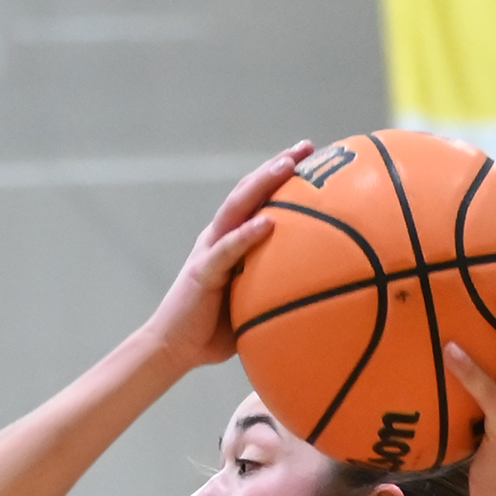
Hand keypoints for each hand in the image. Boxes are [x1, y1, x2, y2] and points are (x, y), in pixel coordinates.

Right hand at [144, 145, 311, 373]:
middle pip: (249, 191)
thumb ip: (277, 289)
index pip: (258, 199)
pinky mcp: (203, 271)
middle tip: (307, 147)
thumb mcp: (254, 303)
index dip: (281, 175)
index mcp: (230, 241)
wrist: (172, 349)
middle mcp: (219, 237)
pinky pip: (227, 249)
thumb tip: (323, 291)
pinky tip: (268, 222)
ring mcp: (210, 251)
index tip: (312, 157)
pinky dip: (247, 234)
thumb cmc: (214, 332)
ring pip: (237, 207)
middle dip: (278, 165)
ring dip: (263, 183)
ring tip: (288, 165)